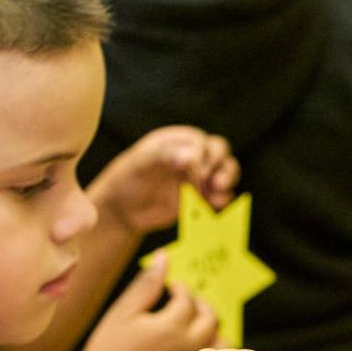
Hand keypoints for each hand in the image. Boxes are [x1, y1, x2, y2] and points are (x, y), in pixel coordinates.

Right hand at [67, 251, 220, 350]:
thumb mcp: (122, 313)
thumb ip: (147, 285)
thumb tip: (164, 256)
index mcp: (169, 326)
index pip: (187, 299)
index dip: (180, 289)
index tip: (173, 288)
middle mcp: (186, 345)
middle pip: (210, 318)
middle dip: (199, 305)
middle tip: (185, 303)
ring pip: (219, 340)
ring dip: (209, 327)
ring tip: (191, 324)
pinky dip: (211, 349)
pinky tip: (193, 346)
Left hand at [89, 126, 238, 235]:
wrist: (123, 209)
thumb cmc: (127, 179)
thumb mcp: (140, 164)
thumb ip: (163, 156)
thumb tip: (190, 156)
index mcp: (178, 141)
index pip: (201, 143)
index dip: (203, 157)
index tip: (197, 173)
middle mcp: (192, 155)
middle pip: (220, 152)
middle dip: (222, 165)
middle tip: (216, 181)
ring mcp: (198, 176)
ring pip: (225, 171)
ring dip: (228, 179)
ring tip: (219, 190)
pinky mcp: (201, 197)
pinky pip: (219, 195)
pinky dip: (222, 199)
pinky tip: (217, 203)